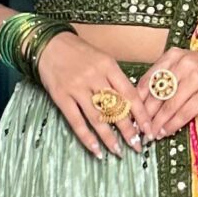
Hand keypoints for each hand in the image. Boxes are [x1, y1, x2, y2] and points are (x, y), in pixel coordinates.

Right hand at [34, 29, 159, 157]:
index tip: (148, 130)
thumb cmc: (79, 53)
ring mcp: (77, 88)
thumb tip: (131, 107)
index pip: (130, 95)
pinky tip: (95, 150)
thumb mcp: (103, 59)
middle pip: (116, 109)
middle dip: (129, 131)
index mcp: (109, 67)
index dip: (141, 115)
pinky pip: (76, 121)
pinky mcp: (61, 97)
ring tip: (119, 152)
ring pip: (98, 118)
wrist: (49, 44)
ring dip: (109, 138)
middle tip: (137, 147)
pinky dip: (86, 137)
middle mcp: (94, 77)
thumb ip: (116, 80)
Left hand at [139, 46, 197, 140]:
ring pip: (170, 105)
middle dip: (147, 115)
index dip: (138, 101)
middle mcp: (184, 63)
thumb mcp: (179, 69)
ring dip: (159, 123)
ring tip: (153, 134)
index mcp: (172, 56)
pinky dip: (173, 124)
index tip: (133, 115)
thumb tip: (139, 105)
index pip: (149, 80)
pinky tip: (167, 132)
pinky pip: (185, 112)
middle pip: (158, 94)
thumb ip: (161, 80)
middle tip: (141, 129)